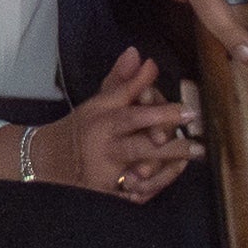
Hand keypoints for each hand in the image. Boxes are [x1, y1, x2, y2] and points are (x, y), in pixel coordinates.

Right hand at [33, 46, 201, 201]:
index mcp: (103, 122)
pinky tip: (172, 174)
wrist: (49, 161)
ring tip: (191, 158)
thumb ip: (122, 80)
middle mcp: (105, 148)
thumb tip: (138, 53)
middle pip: (140, 148)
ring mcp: (106, 175)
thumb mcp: (98, 102)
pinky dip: (155, 187)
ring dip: (168, 170)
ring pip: (140, 176)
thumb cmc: (81, 128)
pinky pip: (136, 194)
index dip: (161, 114)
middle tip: (198, 144)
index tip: (189, 112)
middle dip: (172, 147)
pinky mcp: (108, 194)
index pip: (133, 116)